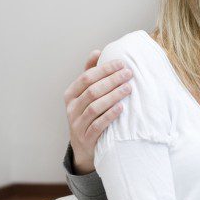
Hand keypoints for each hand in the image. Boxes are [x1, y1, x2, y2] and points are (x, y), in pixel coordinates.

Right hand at [63, 51, 132, 174]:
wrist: (84, 148)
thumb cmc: (88, 115)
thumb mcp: (85, 95)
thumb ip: (90, 74)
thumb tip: (97, 51)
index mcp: (71, 95)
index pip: (86, 77)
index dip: (104, 69)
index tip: (122, 63)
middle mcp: (72, 109)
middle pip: (92, 91)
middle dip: (112, 80)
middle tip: (129, 73)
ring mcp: (77, 124)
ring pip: (94, 107)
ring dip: (113, 96)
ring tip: (128, 88)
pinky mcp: (86, 139)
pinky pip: (97, 125)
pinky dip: (109, 116)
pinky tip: (121, 108)